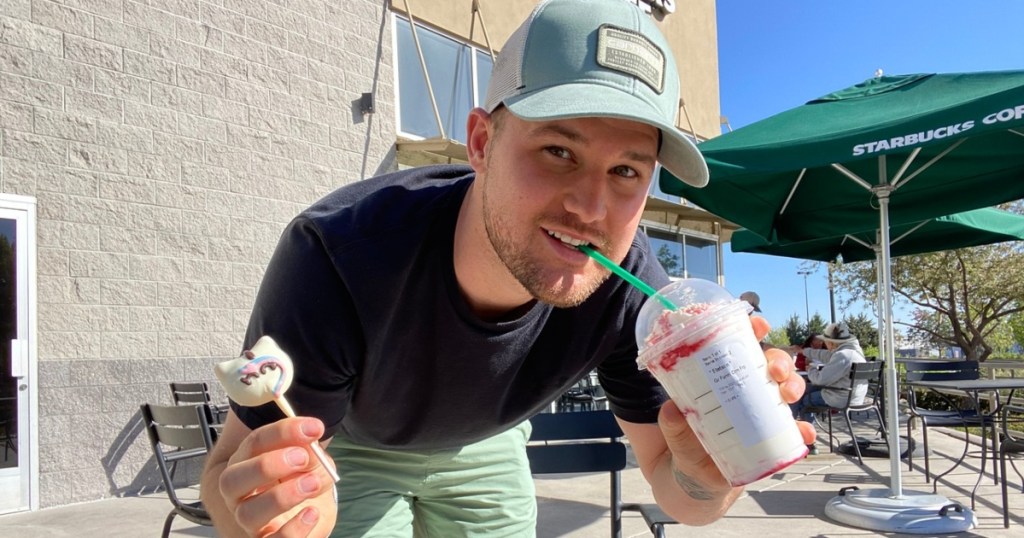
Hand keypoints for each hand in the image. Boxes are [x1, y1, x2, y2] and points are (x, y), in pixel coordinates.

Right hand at [218, 417, 335, 536]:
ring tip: (312, 484)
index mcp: (247, 462)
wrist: (302, 515)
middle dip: (266, 465)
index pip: (254, 443)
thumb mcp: (309, 463)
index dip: (283, 432)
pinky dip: (293, 529)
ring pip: (248, 513)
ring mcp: (250, 521)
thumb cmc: (300, 482)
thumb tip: (311, 451)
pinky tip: (312, 513)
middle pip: (232, 479)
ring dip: (282, 497)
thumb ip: (310, 454)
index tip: (313, 428)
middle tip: (301, 457)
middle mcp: (240, 493)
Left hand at [653, 316, 816, 502]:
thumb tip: (671, 410)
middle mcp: (745, 391)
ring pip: (786, 390)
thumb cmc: (683, 446)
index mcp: (722, 378)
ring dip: (793, 387)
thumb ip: (671, 424)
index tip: (758, 323)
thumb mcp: (673, 433)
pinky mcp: (771, 439)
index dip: (752, 329)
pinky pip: (793, 431)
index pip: (739, 346)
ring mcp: (761, 414)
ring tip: (787, 395)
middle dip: (779, 360)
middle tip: (774, 370)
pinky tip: (805, 433)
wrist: (694, 484)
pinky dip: (803, 431)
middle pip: (769, 364)